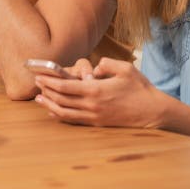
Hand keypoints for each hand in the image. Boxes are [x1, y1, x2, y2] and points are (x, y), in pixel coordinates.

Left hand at [33, 57, 165, 127]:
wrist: (153, 112)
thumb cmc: (140, 88)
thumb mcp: (125, 68)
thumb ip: (106, 64)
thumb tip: (94, 68)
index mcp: (95, 90)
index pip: (65, 86)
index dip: (49, 81)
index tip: (39, 76)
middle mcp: (91, 105)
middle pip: (60, 99)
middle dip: (46, 91)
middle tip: (36, 83)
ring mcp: (94, 116)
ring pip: (64, 113)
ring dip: (49, 105)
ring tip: (39, 99)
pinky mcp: (97, 123)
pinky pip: (74, 120)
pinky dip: (60, 116)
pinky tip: (53, 112)